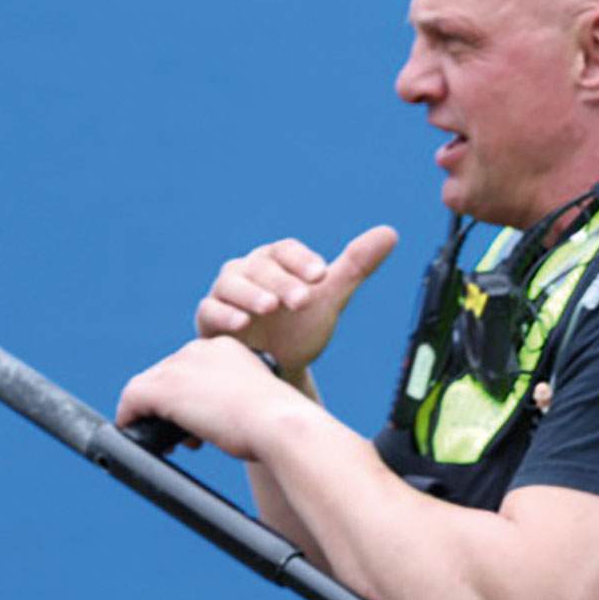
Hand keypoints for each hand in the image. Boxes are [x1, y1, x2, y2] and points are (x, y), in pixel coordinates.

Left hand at [114, 336, 301, 461]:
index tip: (202, 419)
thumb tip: (217, 419)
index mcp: (225, 348)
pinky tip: (137, 432)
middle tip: (187, 437)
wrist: (280, 425)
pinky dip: (130, 417)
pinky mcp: (163, 388)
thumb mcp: (257, 401)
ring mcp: (180, 367)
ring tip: (171, 442)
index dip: (190, 396)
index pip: (191, 367)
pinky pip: (131, 399)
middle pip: (166, 374)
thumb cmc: (279, 423)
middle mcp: (200, 349)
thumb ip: (236, 399)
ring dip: (152, 413)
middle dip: (171, 406)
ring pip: (147, 386)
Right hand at [196, 225, 399, 378]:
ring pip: (232, 283)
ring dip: (251, 293)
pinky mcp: (209, 317)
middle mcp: (248, 270)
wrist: (277, 367)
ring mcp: (226, 293)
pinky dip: (224, 314)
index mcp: (277, 261)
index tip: (321, 274)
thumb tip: (389, 232)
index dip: (302, 259)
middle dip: (282, 282)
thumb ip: (355, 266)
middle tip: (303, 300)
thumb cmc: (301, 325)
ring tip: (269, 307)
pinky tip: (242, 324)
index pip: (286, 250)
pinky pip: (210, 310)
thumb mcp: (330, 297)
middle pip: (262, 267)